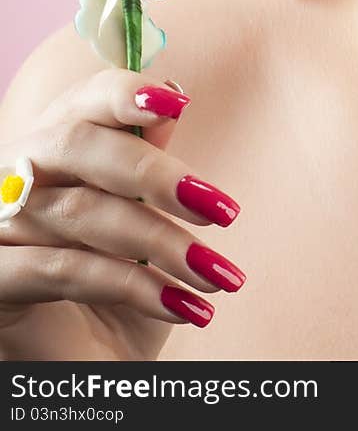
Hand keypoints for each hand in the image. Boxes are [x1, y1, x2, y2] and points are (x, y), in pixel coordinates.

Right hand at [0, 69, 244, 359]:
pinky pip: (59, 268)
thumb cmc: (114, 298)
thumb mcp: (143, 229)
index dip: (124, 93)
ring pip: (77, 210)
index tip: (177, 102)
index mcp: (50, 153)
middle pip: (74, 143)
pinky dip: (128, 284)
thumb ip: (146, 164)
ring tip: (215, 273)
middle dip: (154, 173)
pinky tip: (179, 305)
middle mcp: (13, 180)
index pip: (80, 102)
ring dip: (160, 241)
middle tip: (220, 209)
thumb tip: (171, 97)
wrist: (84, 381)